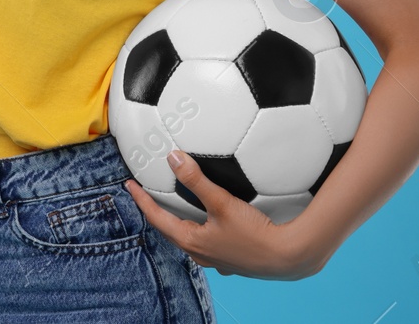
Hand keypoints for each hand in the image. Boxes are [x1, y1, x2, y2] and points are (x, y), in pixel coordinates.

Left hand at [126, 150, 324, 280]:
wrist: (289, 258)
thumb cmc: (255, 233)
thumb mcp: (222, 203)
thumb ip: (196, 179)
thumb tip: (172, 157)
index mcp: (191, 242)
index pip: (157, 218)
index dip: (141, 200)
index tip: (128, 185)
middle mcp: (200, 254)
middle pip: (171, 230)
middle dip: (157, 211)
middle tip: (148, 194)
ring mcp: (217, 260)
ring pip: (190, 238)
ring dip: (180, 222)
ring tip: (176, 206)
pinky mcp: (233, 261)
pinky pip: (210, 242)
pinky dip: (202, 229)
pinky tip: (212, 222)